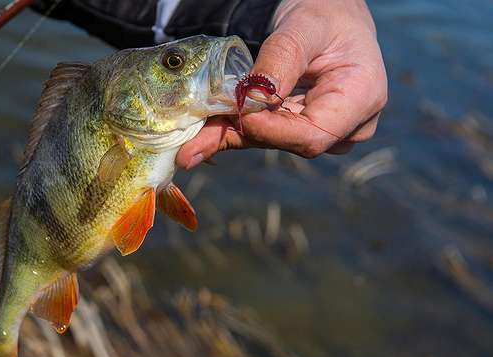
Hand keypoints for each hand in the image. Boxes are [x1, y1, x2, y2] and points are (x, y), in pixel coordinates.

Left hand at [176, 0, 387, 168]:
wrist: (327, 19)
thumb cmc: (324, 16)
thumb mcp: (303, 28)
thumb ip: (280, 62)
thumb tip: (250, 101)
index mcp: (362, 98)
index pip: (314, 135)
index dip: (273, 132)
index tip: (237, 115)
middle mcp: (347, 125)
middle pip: (288, 144)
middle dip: (240, 137)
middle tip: (192, 146)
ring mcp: (324, 131)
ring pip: (271, 142)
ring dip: (228, 138)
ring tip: (189, 146)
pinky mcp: (299, 129)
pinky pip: (263, 134)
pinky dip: (231, 131)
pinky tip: (200, 141)